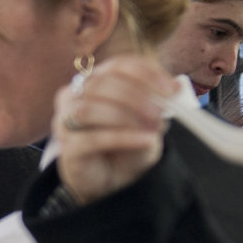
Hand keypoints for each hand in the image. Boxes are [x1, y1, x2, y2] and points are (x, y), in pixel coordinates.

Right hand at [53, 55, 173, 203]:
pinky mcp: (68, 147)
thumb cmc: (127, 141)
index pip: (117, 65)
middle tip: (161, 113)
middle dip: (136, 97)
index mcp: (95, 79)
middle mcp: (74, 95)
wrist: (112, 176)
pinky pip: (92, 139)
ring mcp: (65, 120)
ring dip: (126, 117)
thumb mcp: (148, 118)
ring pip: (89, 109)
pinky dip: (123, 138)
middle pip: (101, 83)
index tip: (171, 89)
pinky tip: (144, 140)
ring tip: (152, 129)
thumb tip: (177, 87)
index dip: (146, 74)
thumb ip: (159, 101)